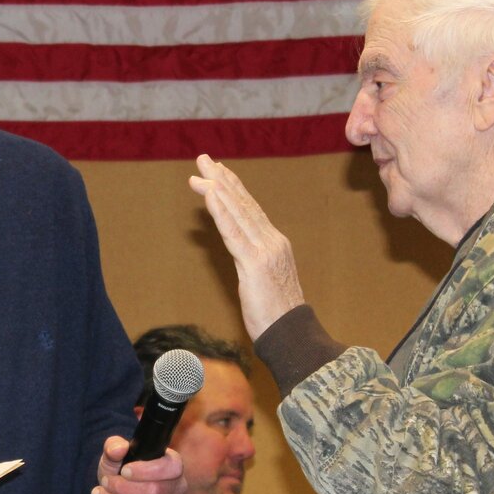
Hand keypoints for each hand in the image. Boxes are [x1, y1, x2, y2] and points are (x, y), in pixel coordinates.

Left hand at [92, 436, 183, 493]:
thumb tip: (118, 448)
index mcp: (173, 465)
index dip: (146, 471)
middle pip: (154, 491)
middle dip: (122, 487)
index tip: (124, 471)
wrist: (120, 489)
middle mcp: (178, 489)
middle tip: (104, 482)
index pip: (170, 468)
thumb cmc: (122, 468)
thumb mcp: (116, 453)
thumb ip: (114, 446)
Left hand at [189, 154, 304, 338]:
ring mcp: (265, 251)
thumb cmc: (276, 315)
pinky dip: (221, 211)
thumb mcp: (262, 281)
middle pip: (243, 204)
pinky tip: (210, 196)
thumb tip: (240, 253)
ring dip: (217, 189)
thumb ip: (252, 262)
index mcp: (275, 244)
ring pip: (238, 213)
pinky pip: (233, 232)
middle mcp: (272, 241)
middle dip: (222, 179)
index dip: (233, 188)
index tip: (218, 171)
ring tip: (201, 171)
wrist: (291, 334)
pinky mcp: (254, 264)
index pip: (250, 209)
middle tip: (204, 158)